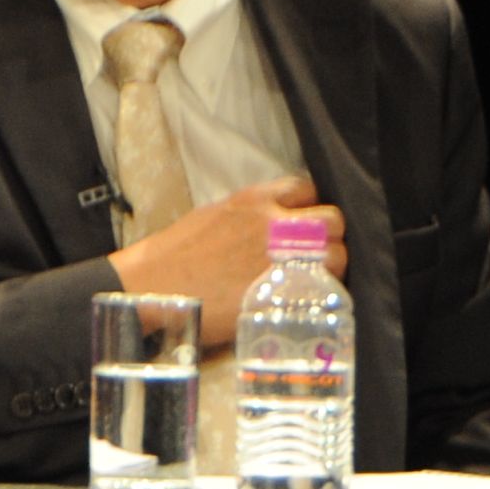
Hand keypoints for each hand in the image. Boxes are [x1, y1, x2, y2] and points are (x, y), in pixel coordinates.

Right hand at [104, 177, 347, 347]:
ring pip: (338, 255)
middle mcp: (274, 224)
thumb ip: (249, 217)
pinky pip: (323, 289)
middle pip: (332, 220)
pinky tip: (305, 300)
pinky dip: (321, 294)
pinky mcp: (282, 293)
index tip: (303, 224)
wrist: (151, 287)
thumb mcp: (213, 217)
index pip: (305, 189)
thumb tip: (269, 224)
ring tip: (312, 279)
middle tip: (315, 254)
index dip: (308, 208)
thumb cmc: (174, 255)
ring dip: (331, 266)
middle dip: (328, 236)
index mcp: (254, 200)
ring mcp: (283, 259)